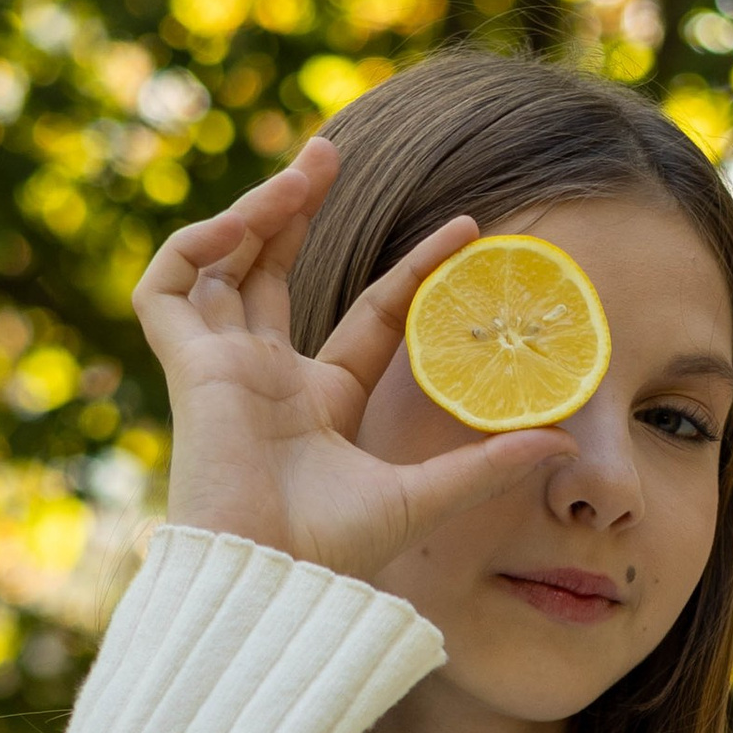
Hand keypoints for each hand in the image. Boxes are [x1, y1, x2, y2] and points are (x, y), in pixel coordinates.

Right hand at [129, 135, 576, 580]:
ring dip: (256, 211)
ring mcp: (223, 369)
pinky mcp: (188, 367)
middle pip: (273, 271)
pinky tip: (244, 221)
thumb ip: (486, 466)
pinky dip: (197, 244)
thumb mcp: (425, 496)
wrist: (270, 578)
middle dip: (297, 210)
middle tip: (332, 154)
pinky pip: (168, 286)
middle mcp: (266, 379)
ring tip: (305, 170)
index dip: (412, 269)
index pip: (368, 315)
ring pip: (222, 264)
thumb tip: (564, 445)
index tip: (464, 226)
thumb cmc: (334, 554)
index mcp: (320, 405)